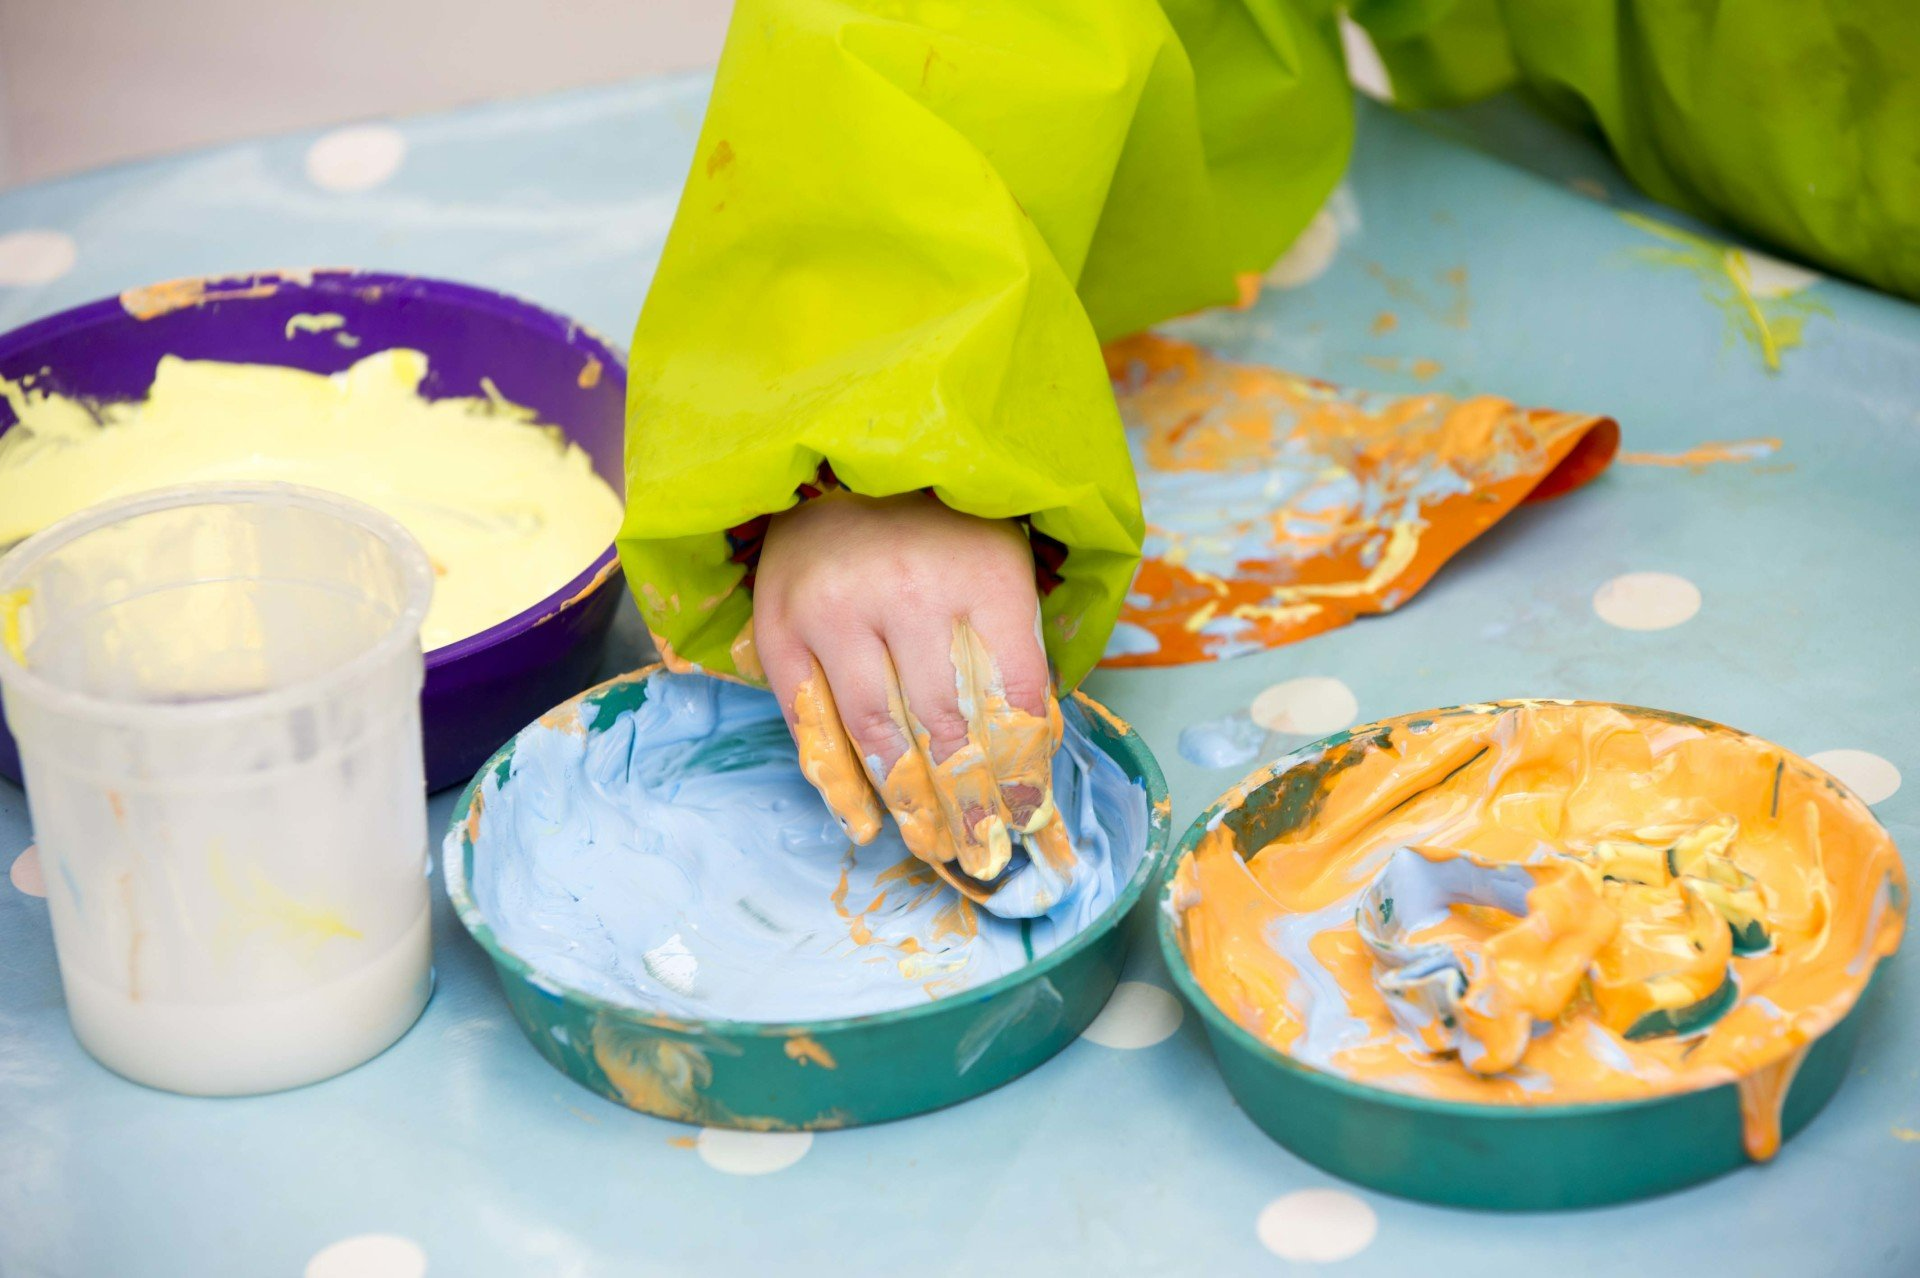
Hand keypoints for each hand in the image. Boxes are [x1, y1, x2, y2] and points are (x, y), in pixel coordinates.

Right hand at [753, 491, 1067, 897]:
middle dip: (968, 804)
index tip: (1029, 821)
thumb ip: (1014, 644)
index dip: (1025, 770)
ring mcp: (838, 608)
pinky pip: (810, 721)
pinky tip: (860, 821)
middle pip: (946, 725)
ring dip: (907, 803)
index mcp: (984, 572)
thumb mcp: (1000, 561)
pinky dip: (835, 780)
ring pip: (876, 732)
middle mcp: (910, 590)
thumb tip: (1032, 752)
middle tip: (983, 855)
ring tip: (933, 848)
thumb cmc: (936, 522)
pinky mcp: (782, 625)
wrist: (838, 457)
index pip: (1016, 695)